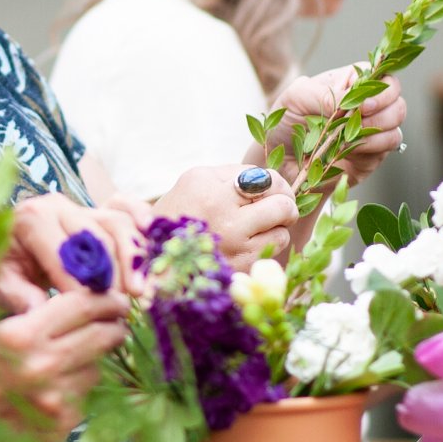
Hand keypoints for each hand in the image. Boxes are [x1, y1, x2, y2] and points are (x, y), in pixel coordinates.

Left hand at [0, 192, 146, 309]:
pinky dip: (142, 221)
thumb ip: (16, 295)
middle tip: (123, 306)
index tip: (90, 313)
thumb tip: (40, 310)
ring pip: (117, 224)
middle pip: (97, 234)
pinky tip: (152, 244)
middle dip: (113, 272)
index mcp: (31, 218)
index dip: (79, 284)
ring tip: (140, 292)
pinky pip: (126, 209)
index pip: (64, 252)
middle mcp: (58, 205)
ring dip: (134, 258)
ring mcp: (81, 206)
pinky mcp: (97, 211)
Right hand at [0, 288, 129, 441]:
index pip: (81, 305)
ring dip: (93, 358)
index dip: (104, 297)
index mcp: (20, 335)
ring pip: (96, 367)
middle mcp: (43, 367)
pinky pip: (84, 397)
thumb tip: (78, 301)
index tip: (114, 296)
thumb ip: (28, 315)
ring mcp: (55, 401)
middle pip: (101, 335)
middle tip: (118, 318)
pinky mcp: (60, 425)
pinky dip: (77, 387)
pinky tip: (59, 384)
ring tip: (79, 353)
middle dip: (114, 324)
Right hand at [151, 165, 299, 266]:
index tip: (272, 191)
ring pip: (282, 228)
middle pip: (281, 201)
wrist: (157, 260)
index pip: (266, 178)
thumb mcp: (194, 183)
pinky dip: (266, 246)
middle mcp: (222, 212)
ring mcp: (232, 241)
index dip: (276, 185)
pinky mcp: (239, 265)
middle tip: (279, 208)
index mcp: (207, 185)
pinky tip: (248, 245)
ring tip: (255, 229)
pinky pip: (274, 250)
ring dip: (275, 227)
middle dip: (285, 204)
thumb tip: (270, 180)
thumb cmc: (178, 217)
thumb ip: (232, 176)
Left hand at [266, 65, 406, 183]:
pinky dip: (371, 148)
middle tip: (358, 117)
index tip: (364, 101)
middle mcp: (367, 106)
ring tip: (347, 136)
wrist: (279, 161)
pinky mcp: (371, 156)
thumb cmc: (285, 123)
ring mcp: (371, 132)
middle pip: (397, 101)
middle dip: (382, 110)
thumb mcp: (296, 97)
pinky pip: (387, 149)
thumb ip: (324, 93)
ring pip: (396, 126)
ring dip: (376, 130)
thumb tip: (353, 98)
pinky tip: (349, 149)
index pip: (383, 76)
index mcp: (351, 84)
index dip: (382, 88)